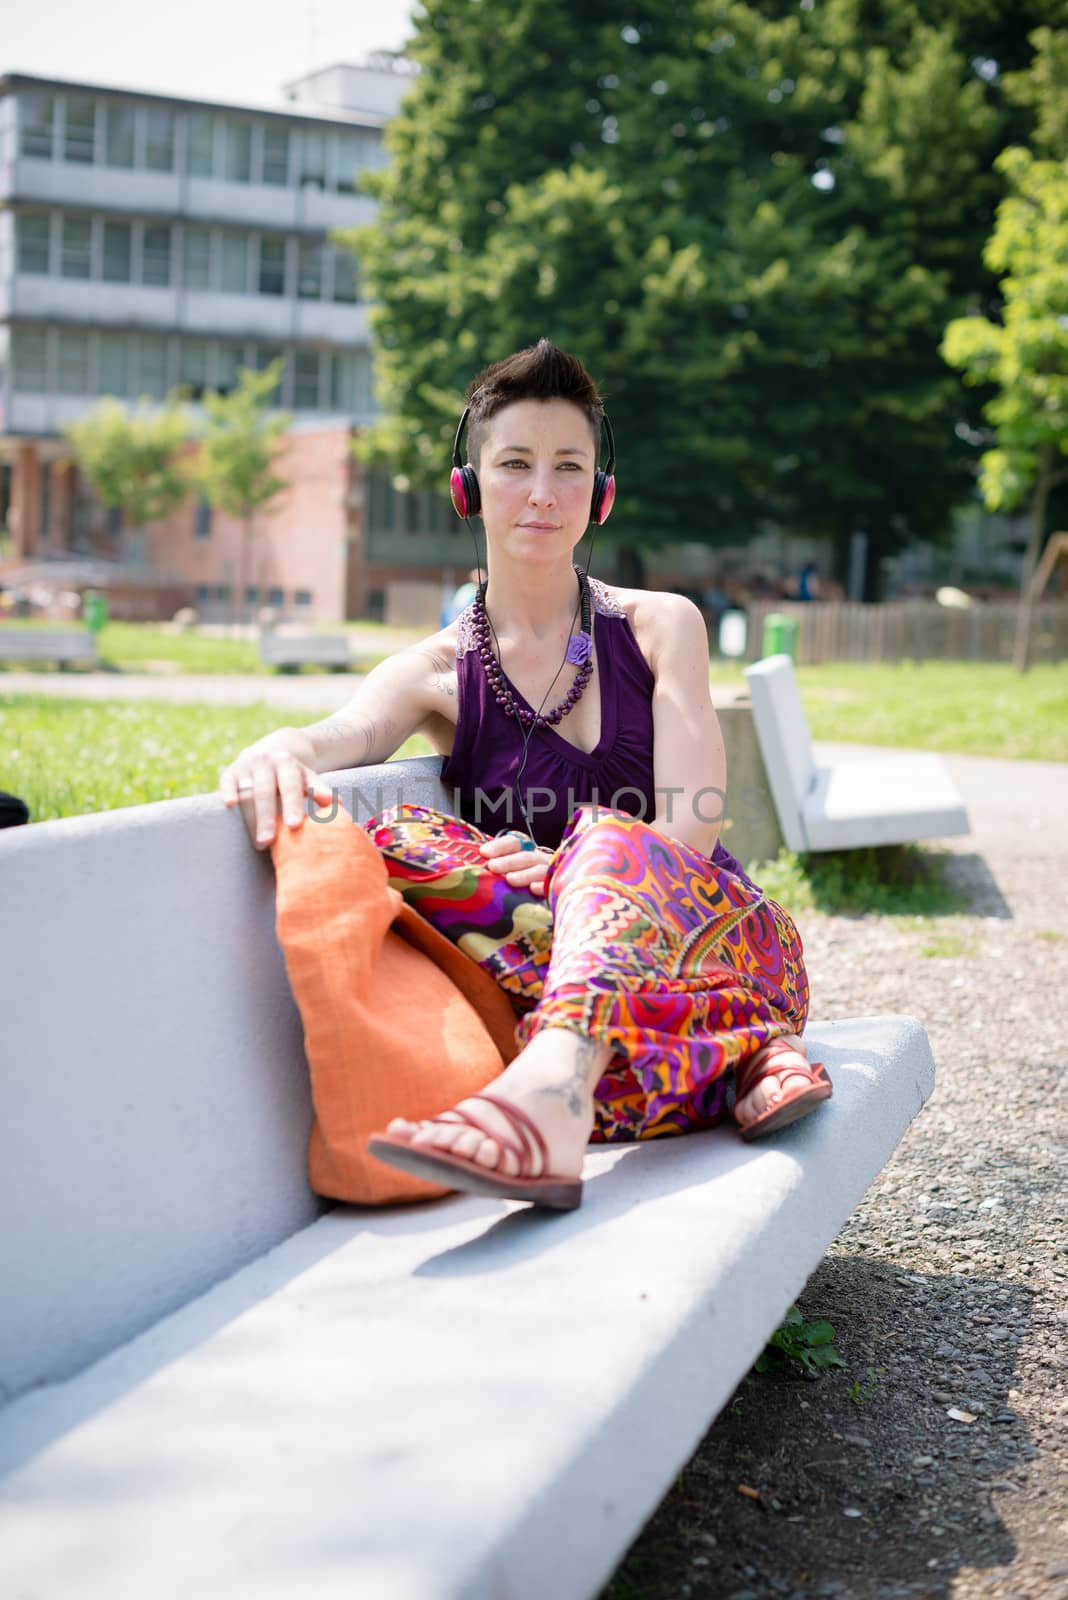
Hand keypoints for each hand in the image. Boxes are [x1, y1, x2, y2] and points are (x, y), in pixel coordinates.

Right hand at [220, 743, 334, 849]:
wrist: (271, 751)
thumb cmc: (292, 776)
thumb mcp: (307, 778)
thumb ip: (319, 790)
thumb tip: (338, 804)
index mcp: (289, 764)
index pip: (290, 787)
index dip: (292, 805)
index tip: (294, 825)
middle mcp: (267, 762)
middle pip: (266, 791)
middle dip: (268, 816)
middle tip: (269, 841)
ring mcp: (247, 765)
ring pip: (247, 790)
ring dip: (250, 815)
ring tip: (256, 841)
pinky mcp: (231, 770)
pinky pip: (227, 780)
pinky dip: (228, 791)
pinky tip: (229, 805)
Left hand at [478, 831, 553, 896]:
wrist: (554, 893)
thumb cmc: (523, 880)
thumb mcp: (510, 871)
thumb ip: (496, 866)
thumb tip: (476, 864)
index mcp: (525, 851)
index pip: (513, 843)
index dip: (499, 846)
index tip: (484, 852)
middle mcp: (538, 860)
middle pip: (525, 856)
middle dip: (508, 861)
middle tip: (493, 866)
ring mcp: (549, 873)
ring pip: (539, 870)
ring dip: (524, 874)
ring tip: (510, 879)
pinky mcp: (556, 889)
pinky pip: (551, 886)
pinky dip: (542, 886)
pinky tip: (533, 889)